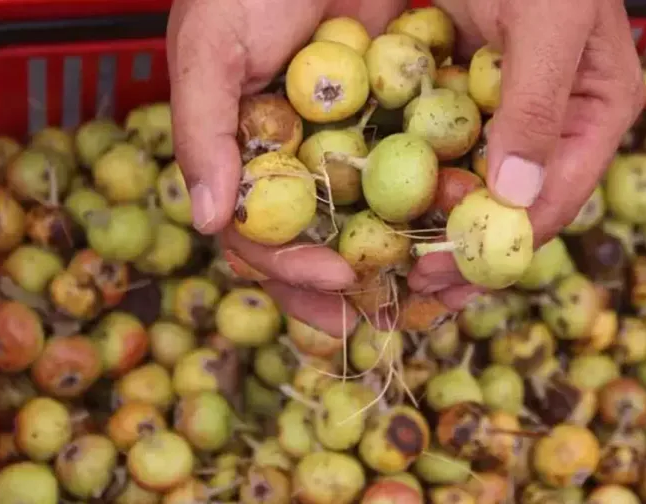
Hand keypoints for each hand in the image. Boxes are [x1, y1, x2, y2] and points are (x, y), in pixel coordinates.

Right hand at [167, 0, 404, 335]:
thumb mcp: (208, 51)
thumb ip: (201, 134)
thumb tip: (204, 222)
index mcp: (241, 165)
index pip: (256, 238)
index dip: (288, 268)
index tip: (336, 276)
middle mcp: (286, 171)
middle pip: (307, 250)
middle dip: (336, 291)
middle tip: (377, 318)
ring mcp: (333, 158)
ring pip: (355, 230)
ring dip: (382, 271)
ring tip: (418, 302)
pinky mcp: (382, 135)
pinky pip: (398, 189)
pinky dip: (417, 219)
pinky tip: (444, 242)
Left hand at [409, 0, 645, 304]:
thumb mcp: (548, 22)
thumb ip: (537, 107)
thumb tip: (516, 200)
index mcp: (595, 112)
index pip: (555, 200)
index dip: (503, 246)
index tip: (450, 276)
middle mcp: (555, 123)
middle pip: (512, 206)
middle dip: (466, 252)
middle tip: (416, 287)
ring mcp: (508, 112)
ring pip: (474, 186)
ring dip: (436, 229)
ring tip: (395, 267)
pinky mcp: (467, 97)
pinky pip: (442, 149)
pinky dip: (415, 181)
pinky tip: (382, 211)